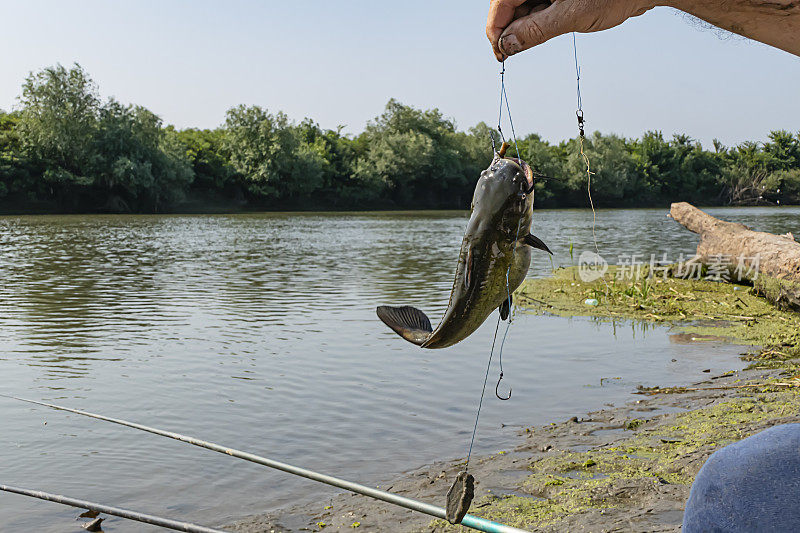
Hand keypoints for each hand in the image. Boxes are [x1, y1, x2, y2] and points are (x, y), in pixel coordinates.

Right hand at [486, 0, 657, 60]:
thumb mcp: (570, 16)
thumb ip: (535, 31)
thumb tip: (508, 45)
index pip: (499, 4)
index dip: (496, 30)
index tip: (501, 52)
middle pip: (508, 5)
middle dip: (512, 28)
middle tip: (517, 50)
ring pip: (522, 6)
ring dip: (527, 24)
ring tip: (546, 31)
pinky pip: (537, 4)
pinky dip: (539, 18)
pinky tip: (553, 24)